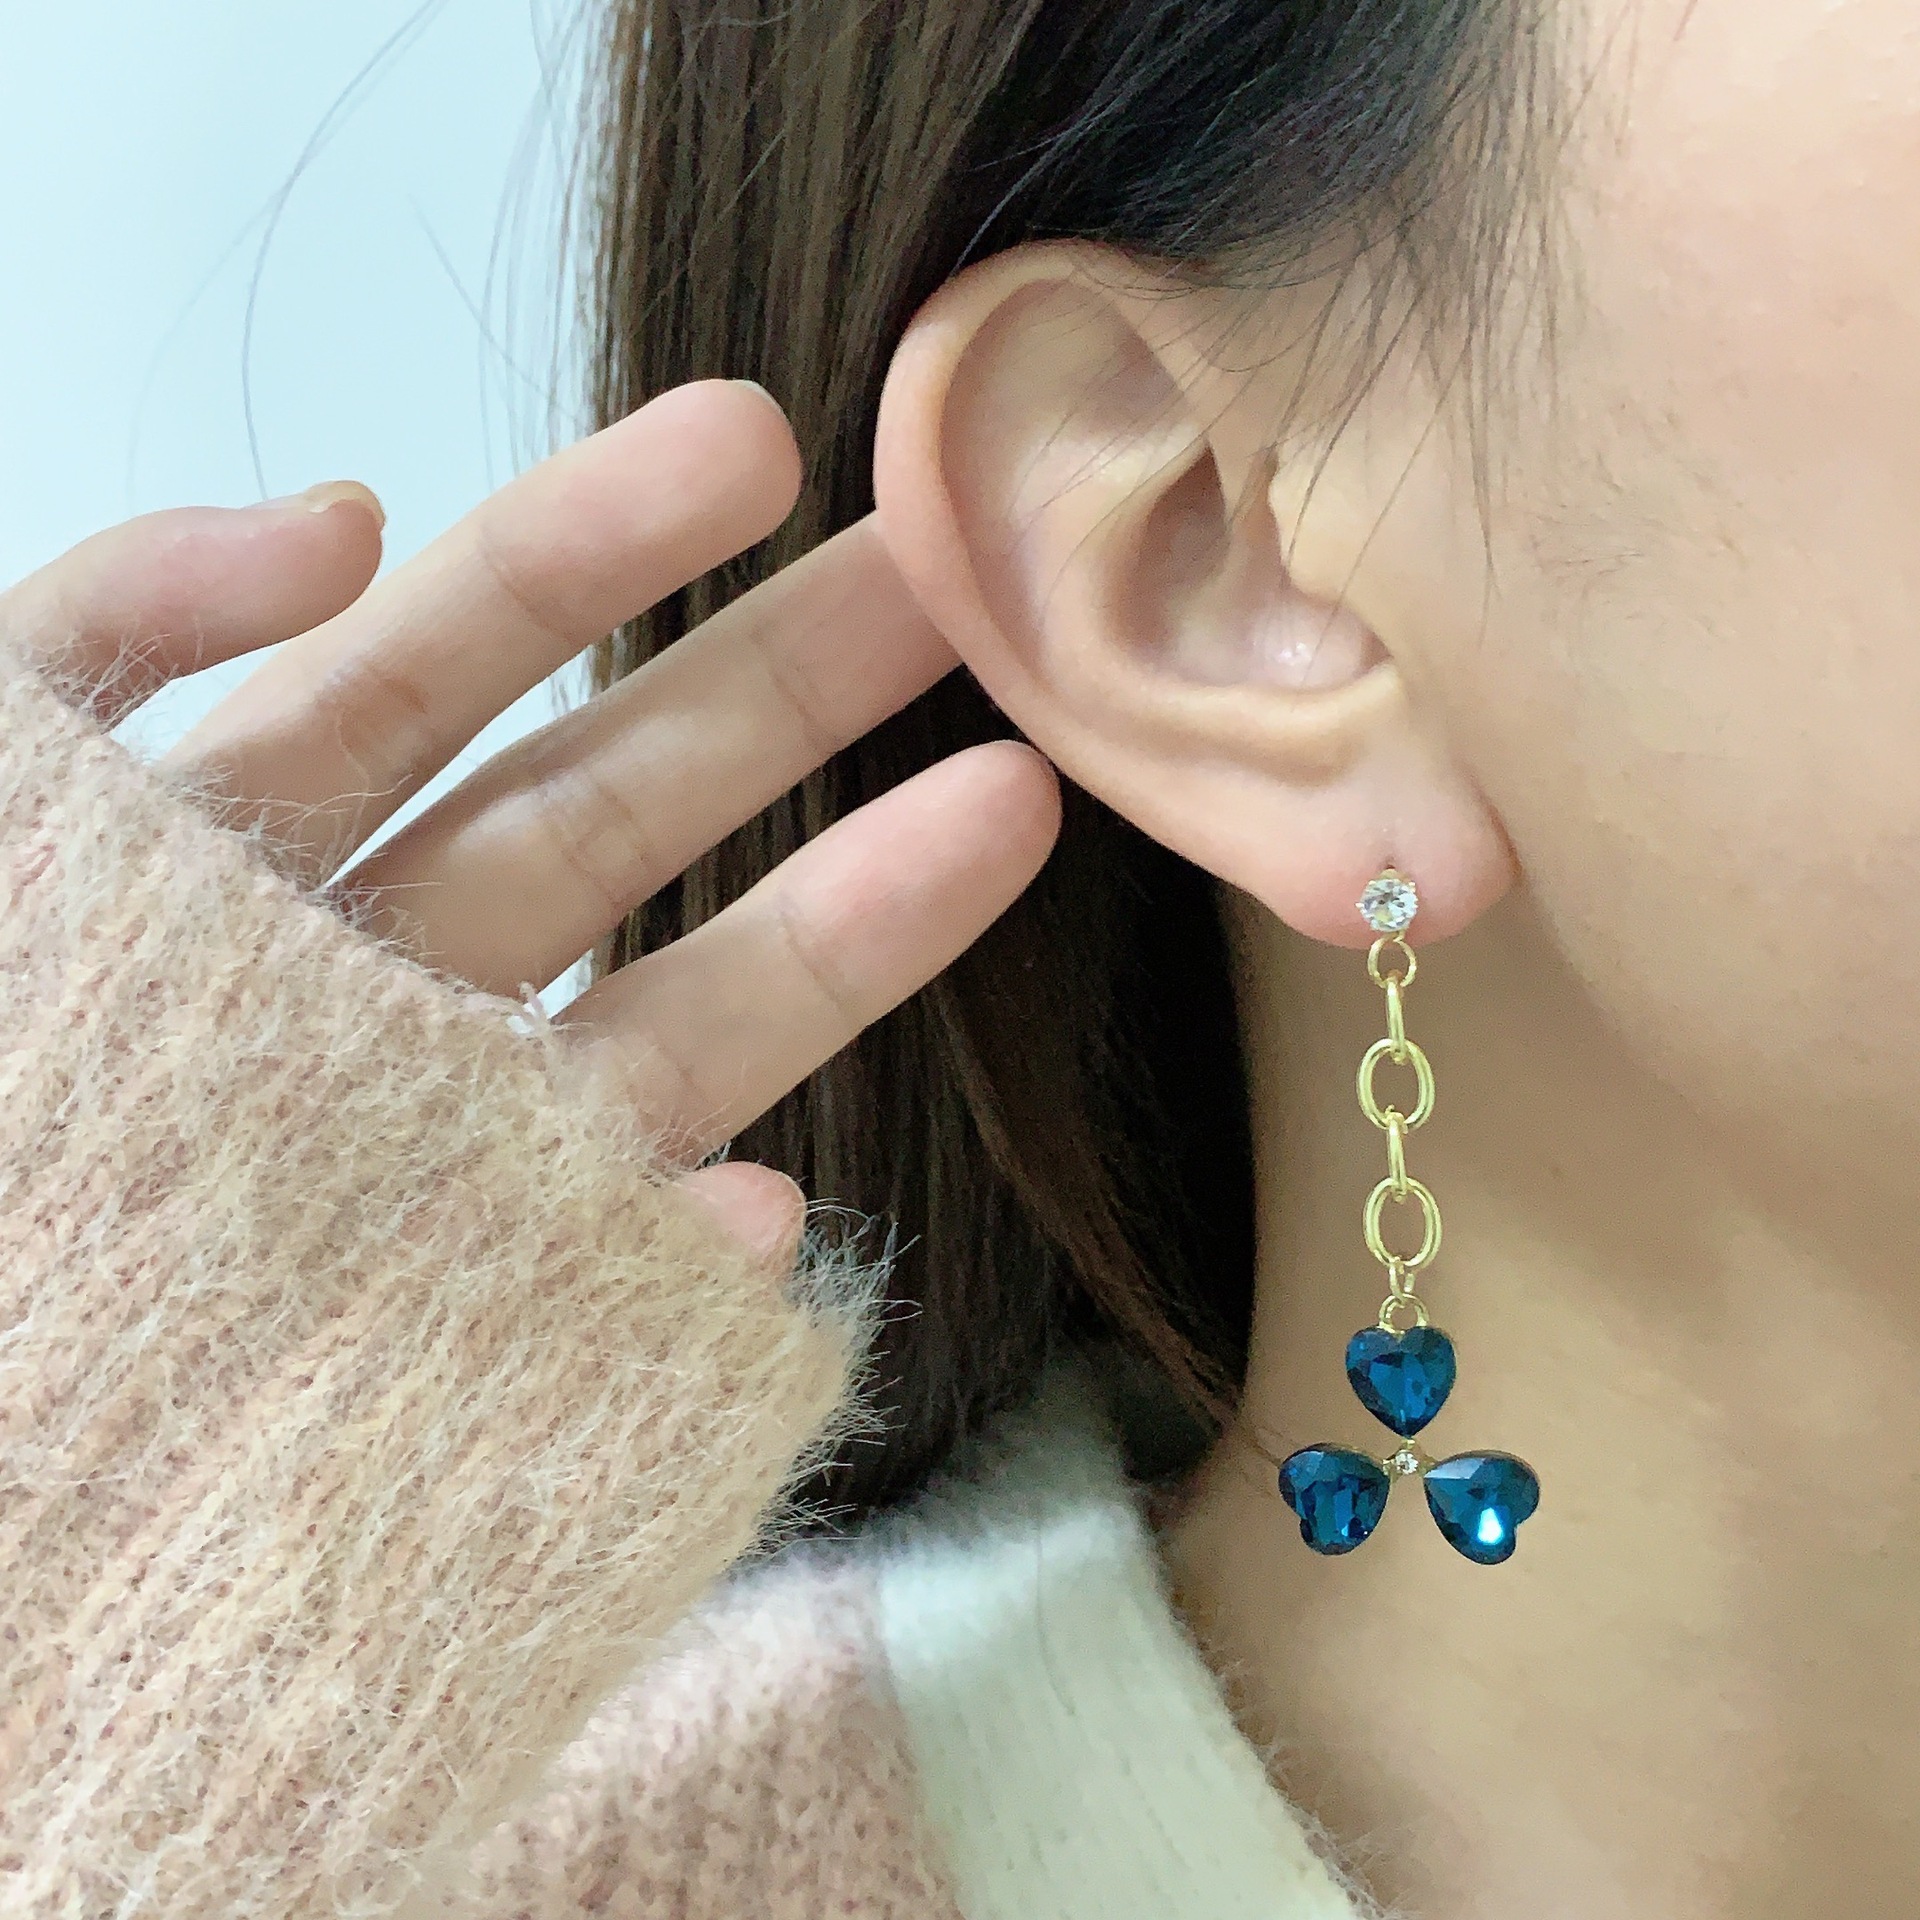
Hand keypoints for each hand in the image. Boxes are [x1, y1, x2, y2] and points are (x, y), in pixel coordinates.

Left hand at [0, 380, 1060, 1252]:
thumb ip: (107, 620)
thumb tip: (354, 517)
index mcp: (222, 847)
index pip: (440, 665)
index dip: (599, 549)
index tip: (757, 449)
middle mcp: (345, 991)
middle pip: (601, 814)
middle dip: (782, 688)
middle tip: (961, 583)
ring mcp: (406, 1161)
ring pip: (652, 1029)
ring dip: (836, 928)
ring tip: (1013, 802)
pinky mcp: (426, 1332)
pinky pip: (566, 1288)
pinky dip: (665, 1256)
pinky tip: (760, 1220)